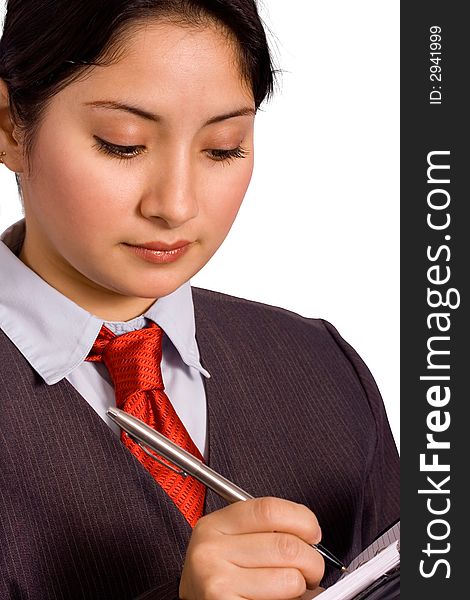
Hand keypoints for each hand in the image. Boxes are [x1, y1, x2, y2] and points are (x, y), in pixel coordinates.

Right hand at [179, 497, 324, 599]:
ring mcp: (217, 581)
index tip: (313, 533)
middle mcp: (211, 550)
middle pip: (285, 545)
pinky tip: (279, 599)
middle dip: (312, 560)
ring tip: (295, 588)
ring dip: (303, 586)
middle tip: (312, 570)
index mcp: (214, 525)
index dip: (302, 519)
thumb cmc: (221, 575)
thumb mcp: (231, 541)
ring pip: (289, 579)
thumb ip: (263, 530)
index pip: (268, 509)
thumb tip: (311, 538)